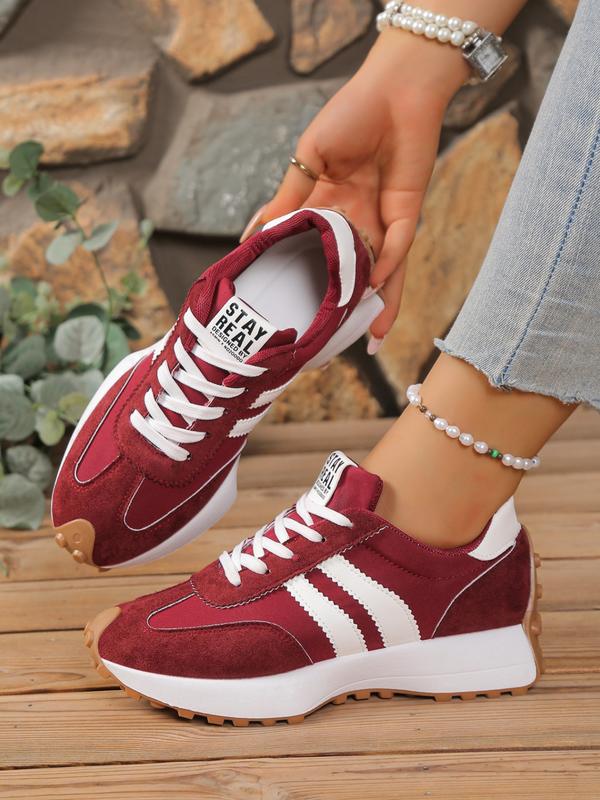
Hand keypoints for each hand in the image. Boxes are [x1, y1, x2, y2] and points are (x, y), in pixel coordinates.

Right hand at [241, 33, 467, 347]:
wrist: (395, 88)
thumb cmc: (350, 114)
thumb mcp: (307, 158)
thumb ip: (287, 198)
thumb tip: (253, 234)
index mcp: (327, 207)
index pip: (312, 251)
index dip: (302, 278)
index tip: (287, 307)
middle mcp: (355, 220)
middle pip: (349, 270)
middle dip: (344, 304)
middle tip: (331, 340)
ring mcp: (382, 219)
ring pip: (380, 271)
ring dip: (377, 304)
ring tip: (369, 339)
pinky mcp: (408, 211)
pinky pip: (397, 247)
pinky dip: (387, 268)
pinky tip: (375, 290)